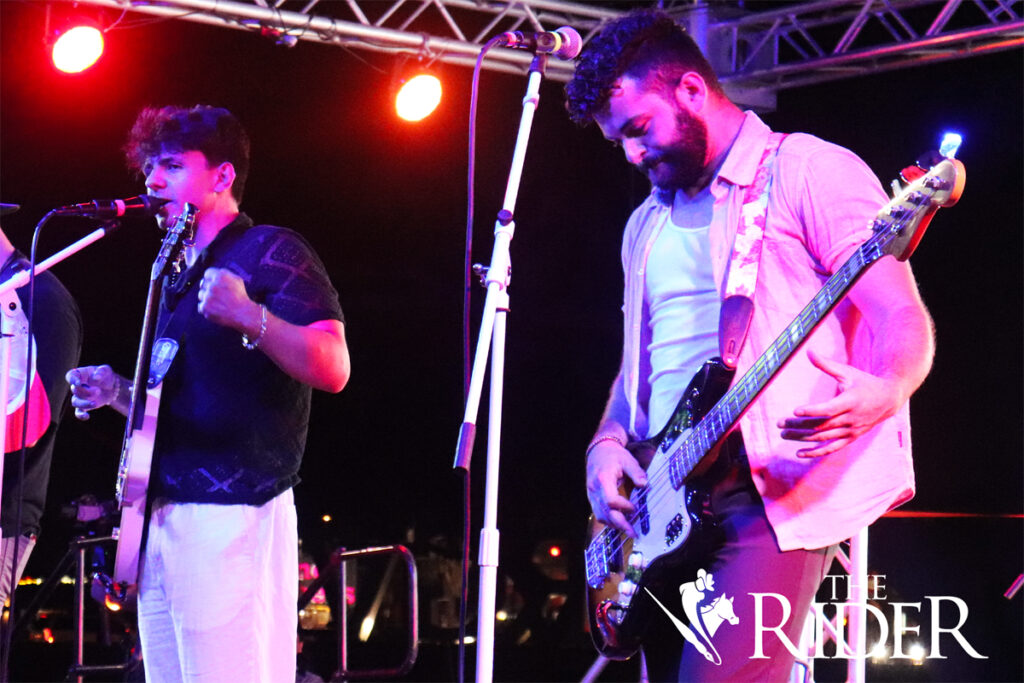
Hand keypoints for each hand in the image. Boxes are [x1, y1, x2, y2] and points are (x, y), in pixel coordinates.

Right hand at [65, 365, 121, 419]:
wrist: (112, 387)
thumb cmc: (106, 375)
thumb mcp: (106, 370)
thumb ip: (101, 371)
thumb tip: (95, 378)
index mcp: (81, 374)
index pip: (70, 375)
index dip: (72, 379)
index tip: (78, 383)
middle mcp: (78, 386)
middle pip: (75, 390)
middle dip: (86, 392)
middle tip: (98, 390)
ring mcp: (80, 396)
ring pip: (75, 402)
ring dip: (84, 403)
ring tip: (95, 403)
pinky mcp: (85, 405)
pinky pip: (78, 412)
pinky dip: (81, 415)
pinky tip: (87, 416)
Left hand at [197, 267, 258, 333]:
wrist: (242, 314)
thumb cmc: (241, 297)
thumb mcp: (237, 280)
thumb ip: (225, 274)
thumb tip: (215, 273)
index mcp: (220, 276)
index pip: (207, 273)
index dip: (211, 279)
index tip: (214, 283)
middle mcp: (212, 285)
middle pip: (203, 284)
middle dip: (208, 288)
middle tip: (217, 294)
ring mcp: (207, 297)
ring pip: (201, 295)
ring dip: (207, 298)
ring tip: (218, 303)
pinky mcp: (205, 307)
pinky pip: (200, 306)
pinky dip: (206, 308)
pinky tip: (215, 309)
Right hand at [586, 440, 646, 536]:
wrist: (598, 450)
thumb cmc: (613, 455)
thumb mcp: (627, 459)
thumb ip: (636, 472)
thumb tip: (645, 485)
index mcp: (603, 479)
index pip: (610, 500)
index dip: (623, 507)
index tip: (635, 508)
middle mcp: (594, 489)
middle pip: (605, 512)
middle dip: (620, 524)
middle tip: (633, 533)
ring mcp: (591, 494)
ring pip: (600, 515)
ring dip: (614, 524)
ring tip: (628, 530)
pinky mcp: (592, 497)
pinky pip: (598, 513)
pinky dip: (608, 520)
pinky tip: (618, 522)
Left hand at [778, 349, 907, 457]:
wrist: (888, 399)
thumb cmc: (864, 382)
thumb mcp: (847, 372)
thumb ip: (826, 364)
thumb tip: (808, 351)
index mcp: (850, 401)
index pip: (829, 409)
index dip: (812, 411)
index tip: (795, 411)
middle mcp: (851, 418)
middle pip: (821, 425)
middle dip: (798, 426)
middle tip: (779, 424)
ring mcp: (851, 430)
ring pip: (823, 437)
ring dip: (802, 438)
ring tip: (784, 434)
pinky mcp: (851, 438)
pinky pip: (832, 448)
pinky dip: (816, 452)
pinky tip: (800, 453)